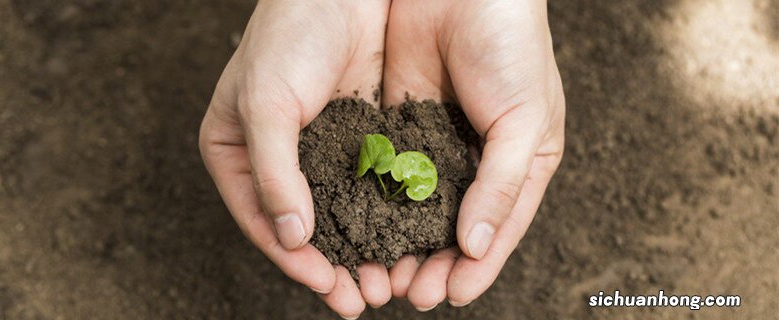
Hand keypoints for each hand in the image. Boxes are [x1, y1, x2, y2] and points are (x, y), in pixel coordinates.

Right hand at [198, 1, 391, 317]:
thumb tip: (292, 236)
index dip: (293, 259)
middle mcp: (274, 157)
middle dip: (332, 265)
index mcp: (235, 152)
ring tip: (385, 283)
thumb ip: (274, 174)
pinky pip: (367, 185)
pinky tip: (402, 239)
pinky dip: (381, 215)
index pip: (262, 219)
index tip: (327, 288)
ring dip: (360, 248)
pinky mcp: (355, 136)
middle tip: (362, 301)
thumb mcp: (266, 105)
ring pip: (338, 211)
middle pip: (301, 225)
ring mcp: (316, 149)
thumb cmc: (287, 36)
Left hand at [381, 0, 564, 308]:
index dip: (476, 266)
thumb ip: (502, 184)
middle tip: (408, 294)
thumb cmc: (513, 48)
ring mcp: (436, 145)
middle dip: (432, 263)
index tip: (448, 295)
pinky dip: (377, 205)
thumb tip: (477, 245)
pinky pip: (388, 174)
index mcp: (519, 164)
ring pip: (416, 209)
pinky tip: (360, 228)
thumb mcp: (525, 121)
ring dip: (400, 243)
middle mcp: (477, 162)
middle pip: (453, 228)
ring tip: (381, 275)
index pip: (497, 229)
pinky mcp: (400, 125)